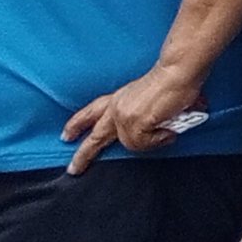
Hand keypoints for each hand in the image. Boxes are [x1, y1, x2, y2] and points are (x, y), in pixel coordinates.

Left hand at [58, 63, 206, 174]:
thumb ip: (142, 117)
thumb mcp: (147, 100)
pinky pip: (144, 143)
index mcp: (119, 98)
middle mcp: (117, 106)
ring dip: (151, 141)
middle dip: (83, 154)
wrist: (176, 72)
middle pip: (96, 136)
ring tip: (168, 128)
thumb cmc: (171, 81)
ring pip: (130, 143)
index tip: (66, 136)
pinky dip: (160, 138)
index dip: (78, 124)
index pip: (92, 112)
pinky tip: (169, 128)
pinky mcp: (133, 123)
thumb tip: (155, 133)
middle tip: (74, 168)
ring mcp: (123, 115)